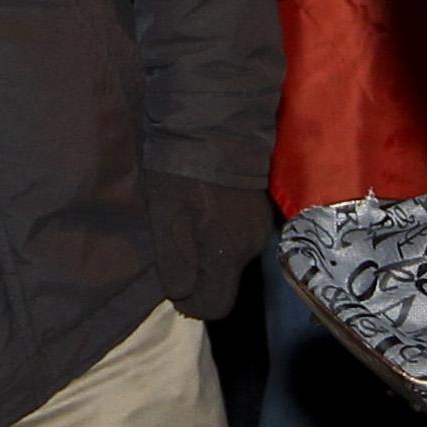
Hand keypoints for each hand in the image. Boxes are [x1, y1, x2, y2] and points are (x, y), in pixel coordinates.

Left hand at [144, 168, 276, 318]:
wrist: (213, 120)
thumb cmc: (182, 171)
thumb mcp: (167, 218)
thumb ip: (177, 263)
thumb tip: (183, 296)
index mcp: (227, 254)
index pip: (215, 306)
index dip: (191, 305)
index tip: (173, 287)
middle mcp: (251, 247)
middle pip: (225, 284)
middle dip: (200, 280)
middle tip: (173, 255)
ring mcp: (259, 227)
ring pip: (231, 261)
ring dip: (209, 256)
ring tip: (185, 230)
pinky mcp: (260, 209)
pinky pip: (238, 239)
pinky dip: (219, 237)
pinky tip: (203, 214)